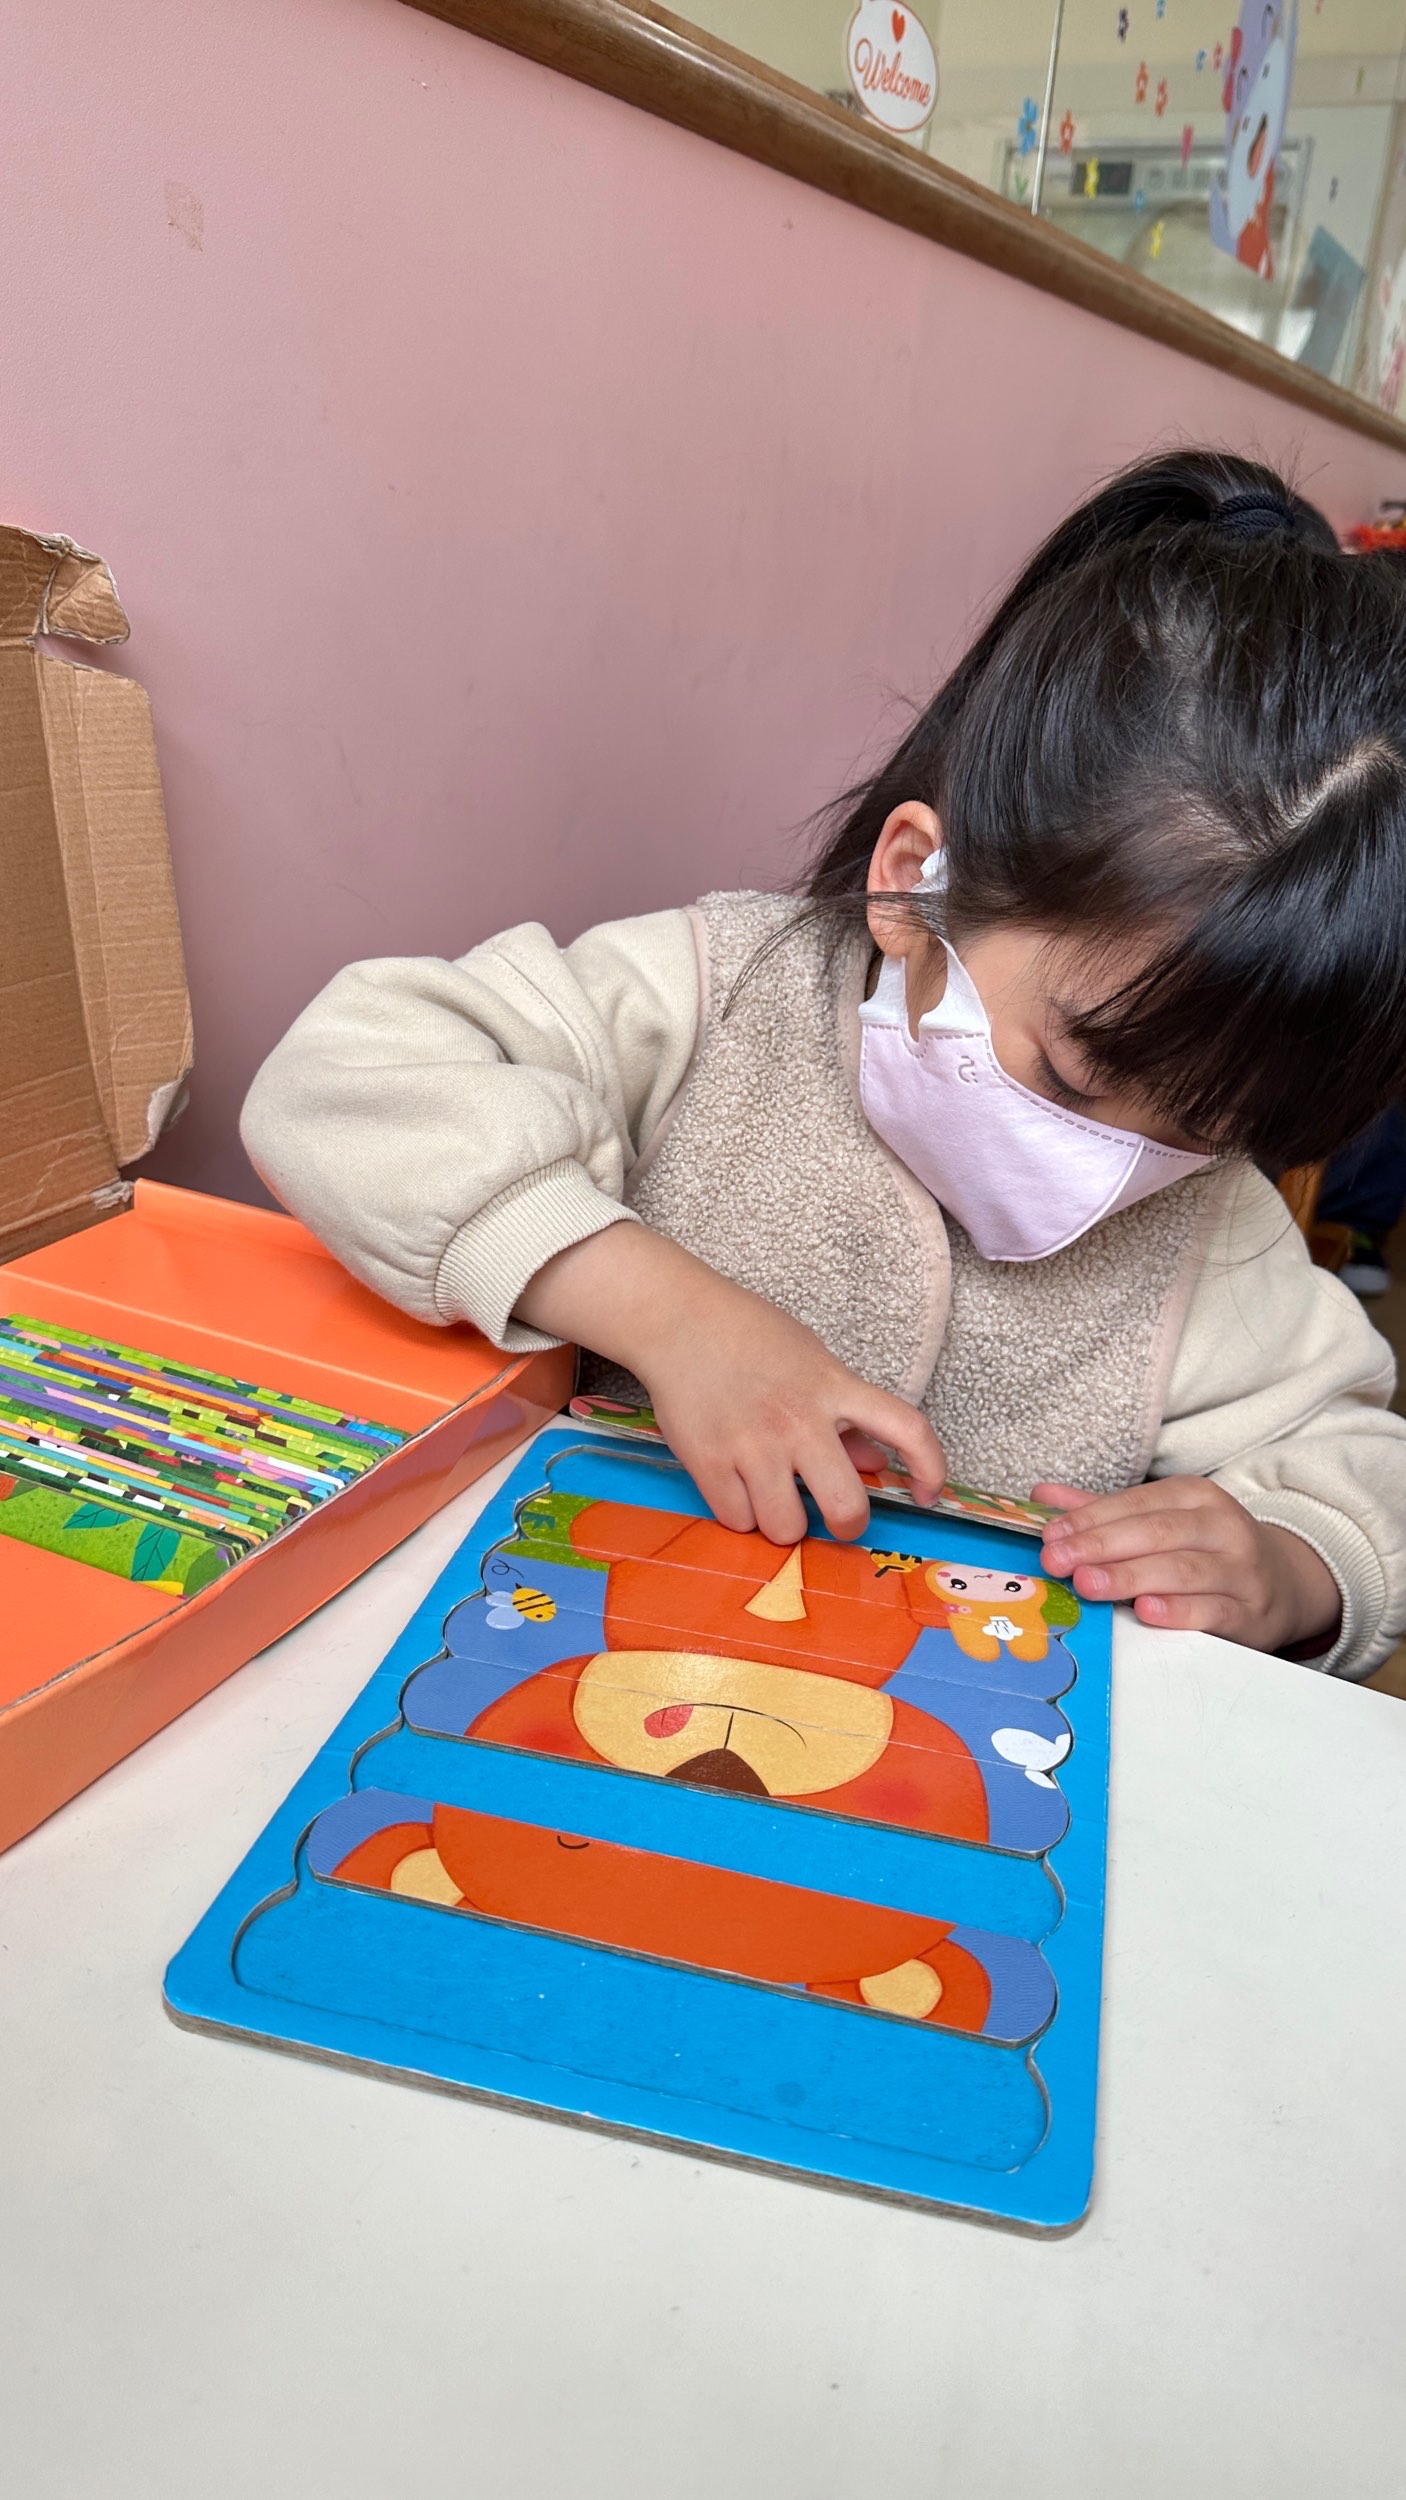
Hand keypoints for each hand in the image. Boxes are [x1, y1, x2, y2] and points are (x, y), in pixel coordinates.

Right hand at [516, 1222, 945, 1543]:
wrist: (677, 1320)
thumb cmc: (749, 1335)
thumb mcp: (812, 1359)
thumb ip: (845, 1414)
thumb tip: (874, 1464)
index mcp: (833, 1387)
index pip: (906, 1428)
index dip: (930, 1467)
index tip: (928, 1493)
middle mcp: (799, 1420)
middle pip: (846, 1505)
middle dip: (846, 1526)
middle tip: (834, 1519)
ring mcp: (753, 1444)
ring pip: (787, 1527)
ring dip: (784, 1523)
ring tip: (773, 1500)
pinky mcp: (708, 1461)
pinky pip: (738, 1520)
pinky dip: (741, 1515)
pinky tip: (737, 1489)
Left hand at [1033, 1476, 1340, 1652]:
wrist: (1283, 1584)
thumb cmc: (1207, 1550)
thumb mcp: (1163, 1520)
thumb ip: (1104, 1511)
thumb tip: (1042, 1495)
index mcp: (1196, 1497)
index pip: (1137, 1504)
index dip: (1091, 1519)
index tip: (1051, 1537)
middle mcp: (1222, 1527)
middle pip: (1157, 1533)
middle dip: (1102, 1547)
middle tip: (1059, 1561)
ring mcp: (1240, 1570)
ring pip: (1182, 1570)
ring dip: (1131, 1577)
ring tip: (1088, 1584)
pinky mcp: (1250, 1612)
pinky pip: (1213, 1610)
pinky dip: (1179, 1611)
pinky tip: (1146, 1612)